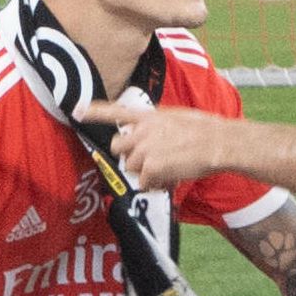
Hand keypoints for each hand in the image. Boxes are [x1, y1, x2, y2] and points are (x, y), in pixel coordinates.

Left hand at [78, 92, 235, 196]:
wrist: (220, 142)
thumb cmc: (207, 131)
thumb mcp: (178, 119)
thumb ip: (158, 128)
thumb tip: (150, 143)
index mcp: (149, 116)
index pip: (115, 111)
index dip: (93, 112)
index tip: (75, 110)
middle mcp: (142, 131)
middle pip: (119, 147)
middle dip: (130, 156)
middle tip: (151, 161)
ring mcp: (144, 149)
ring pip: (130, 167)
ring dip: (145, 173)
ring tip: (167, 171)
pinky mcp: (150, 167)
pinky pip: (144, 182)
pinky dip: (156, 185)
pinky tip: (171, 178)